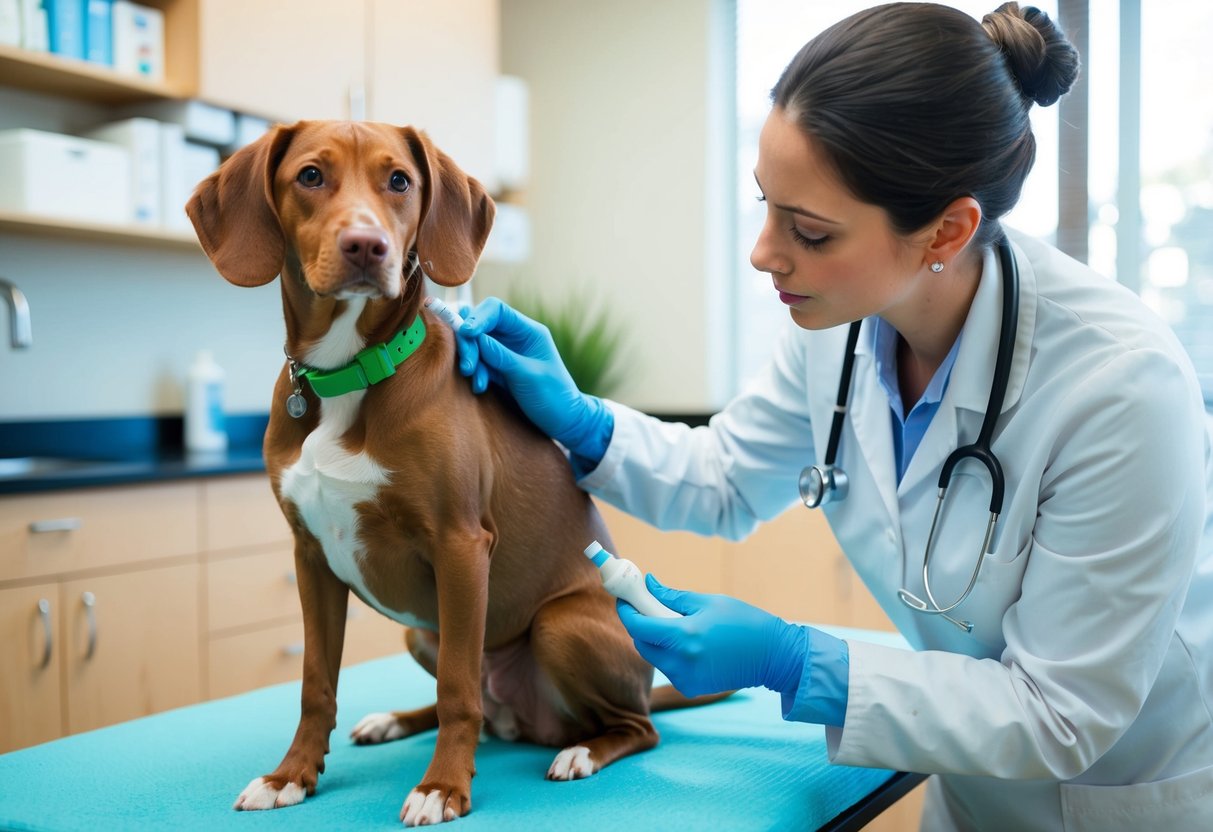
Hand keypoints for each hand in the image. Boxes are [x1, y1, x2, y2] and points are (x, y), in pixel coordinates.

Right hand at [456, 297, 611, 466]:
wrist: (563, 422)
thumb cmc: (554, 397)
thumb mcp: (528, 376)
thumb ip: (501, 356)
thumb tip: (474, 337)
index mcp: (528, 331)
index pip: (496, 310)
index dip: (477, 317)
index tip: (466, 333)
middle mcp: (514, 338)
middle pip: (480, 326)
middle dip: (469, 343)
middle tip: (468, 367)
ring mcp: (504, 354)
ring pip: (475, 346)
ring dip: (471, 361)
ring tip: (477, 382)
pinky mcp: (497, 371)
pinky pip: (478, 364)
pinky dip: (475, 374)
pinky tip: (481, 388)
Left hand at [617, 575, 807, 697]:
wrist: (773, 656)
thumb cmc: (744, 622)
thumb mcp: (707, 602)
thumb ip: (671, 596)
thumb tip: (648, 584)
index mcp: (684, 636)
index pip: (638, 626)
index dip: (627, 610)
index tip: (625, 598)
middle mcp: (680, 662)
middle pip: (642, 643)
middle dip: (641, 624)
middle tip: (648, 606)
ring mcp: (685, 679)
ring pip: (653, 657)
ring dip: (655, 640)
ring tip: (675, 623)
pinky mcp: (690, 688)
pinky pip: (668, 668)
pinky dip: (669, 654)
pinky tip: (688, 643)